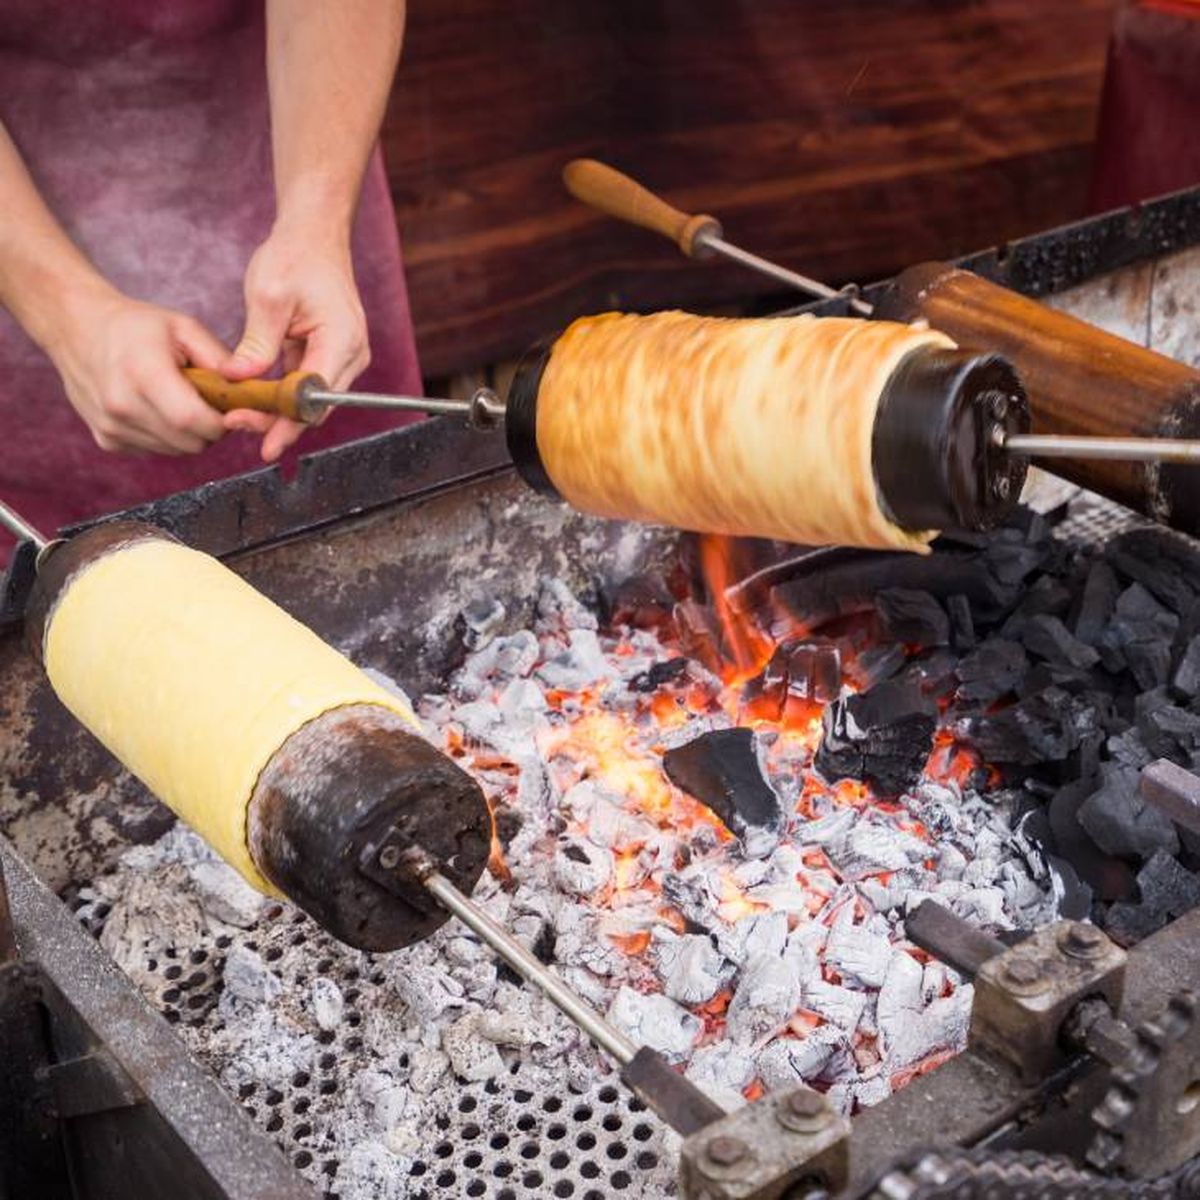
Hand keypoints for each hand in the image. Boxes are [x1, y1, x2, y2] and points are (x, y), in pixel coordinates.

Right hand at [46, 286, 230, 454]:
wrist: (77, 328)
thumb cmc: (133, 326)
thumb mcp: (183, 327)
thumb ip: (220, 360)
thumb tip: (249, 390)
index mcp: (143, 374)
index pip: (195, 421)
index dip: (221, 422)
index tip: (228, 409)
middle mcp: (122, 406)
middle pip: (190, 443)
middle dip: (209, 429)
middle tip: (207, 403)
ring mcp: (111, 427)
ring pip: (175, 451)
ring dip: (187, 434)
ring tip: (178, 400)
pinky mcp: (107, 440)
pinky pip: (155, 451)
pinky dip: (166, 437)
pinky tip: (156, 409)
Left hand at [223, 223, 369, 462]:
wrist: (314, 237)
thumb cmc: (296, 257)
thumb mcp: (268, 296)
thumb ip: (256, 342)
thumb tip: (236, 380)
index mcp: (341, 340)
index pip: (315, 396)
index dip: (288, 423)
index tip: (264, 443)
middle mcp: (351, 355)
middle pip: (316, 406)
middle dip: (279, 423)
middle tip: (237, 424)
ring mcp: (343, 357)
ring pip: (311, 400)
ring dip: (278, 411)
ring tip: (240, 415)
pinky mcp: (329, 355)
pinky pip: (306, 385)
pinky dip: (282, 395)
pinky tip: (255, 399)